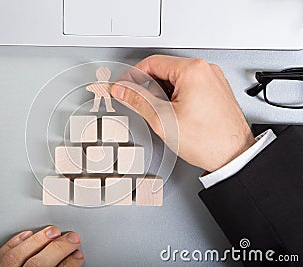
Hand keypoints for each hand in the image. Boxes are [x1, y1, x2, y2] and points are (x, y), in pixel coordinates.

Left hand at [0, 226, 83, 266]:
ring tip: (53, 231)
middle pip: (37, 264)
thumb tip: (73, 260)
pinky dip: (14, 243)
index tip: (78, 254)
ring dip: (37, 241)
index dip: (69, 263)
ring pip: (16, 256)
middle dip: (57, 248)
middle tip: (73, 238)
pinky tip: (26, 235)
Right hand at [111, 55, 254, 171]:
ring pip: (175, 80)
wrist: (234, 156)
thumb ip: (137, 100)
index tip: (124, 87)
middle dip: (149, 88)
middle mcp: (205, 70)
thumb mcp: (162, 119)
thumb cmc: (208, 140)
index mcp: (193, 70)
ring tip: (164, 116)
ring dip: (162, 95)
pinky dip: (176, 98)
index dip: (132, 76)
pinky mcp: (215, 90)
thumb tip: (122, 90)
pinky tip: (176, 116)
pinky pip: (188, 87)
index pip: (151, 63)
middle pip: (163, 70)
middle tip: (143, 107)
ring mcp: (212, 80)